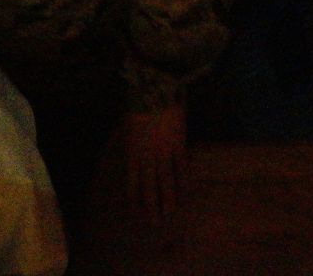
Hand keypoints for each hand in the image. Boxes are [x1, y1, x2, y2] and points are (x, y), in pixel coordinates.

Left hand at [125, 104, 187, 219]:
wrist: (154, 89)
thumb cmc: (137, 106)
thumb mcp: (127, 128)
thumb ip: (130, 146)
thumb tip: (131, 160)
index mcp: (132, 153)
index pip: (132, 184)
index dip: (135, 200)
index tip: (137, 214)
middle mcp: (147, 156)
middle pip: (149, 186)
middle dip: (151, 206)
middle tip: (154, 222)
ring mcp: (163, 151)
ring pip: (166, 180)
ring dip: (168, 198)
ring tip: (170, 213)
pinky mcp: (178, 143)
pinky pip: (181, 166)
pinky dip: (183, 180)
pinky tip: (185, 192)